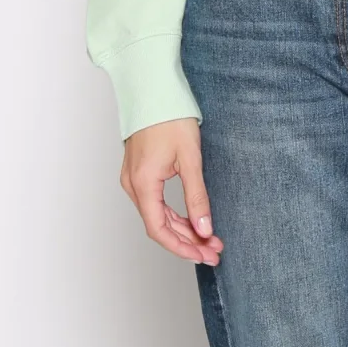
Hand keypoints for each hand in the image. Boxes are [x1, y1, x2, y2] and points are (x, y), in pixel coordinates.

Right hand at [120, 117, 222, 264]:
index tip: (203, 256)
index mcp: (143, 183)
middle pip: (159, 226)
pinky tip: (193, 221)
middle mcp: (133, 185)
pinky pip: (155, 203)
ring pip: (157, 216)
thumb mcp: (190, 159)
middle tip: (214, 250)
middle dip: (187, 241)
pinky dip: (174, 215)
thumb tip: (204, 228)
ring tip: (209, 238)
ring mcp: (134, 179)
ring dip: (183, 229)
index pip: (158, 230)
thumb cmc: (171, 118)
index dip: (181, 248)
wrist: (154, 90)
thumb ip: (197, 197)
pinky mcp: (139, 173)